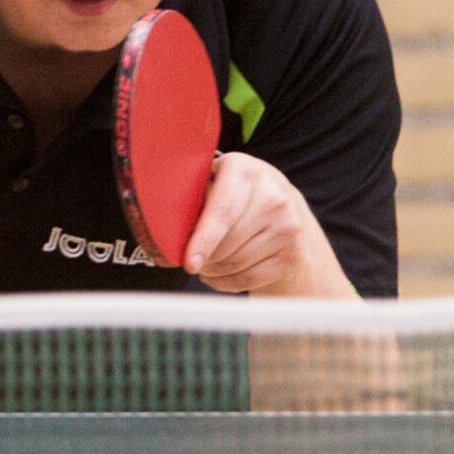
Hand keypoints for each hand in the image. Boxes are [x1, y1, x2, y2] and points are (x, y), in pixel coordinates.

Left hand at [181, 153, 354, 297]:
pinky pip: (247, 279)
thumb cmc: (236, 195)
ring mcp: (288, 227)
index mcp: (246, 171)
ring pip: (235, 265)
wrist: (287, 208)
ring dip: (212, 271)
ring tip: (206, 262)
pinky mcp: (291, 255)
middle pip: (226, 245)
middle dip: (203, 257)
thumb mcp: (217, 182)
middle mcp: (273, 196)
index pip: (222, 213)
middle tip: (191, 257)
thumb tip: (162, 234)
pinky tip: (221, 272)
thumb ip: (193, 199)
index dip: (202, 241)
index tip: (188, 262)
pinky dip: (226, 282)